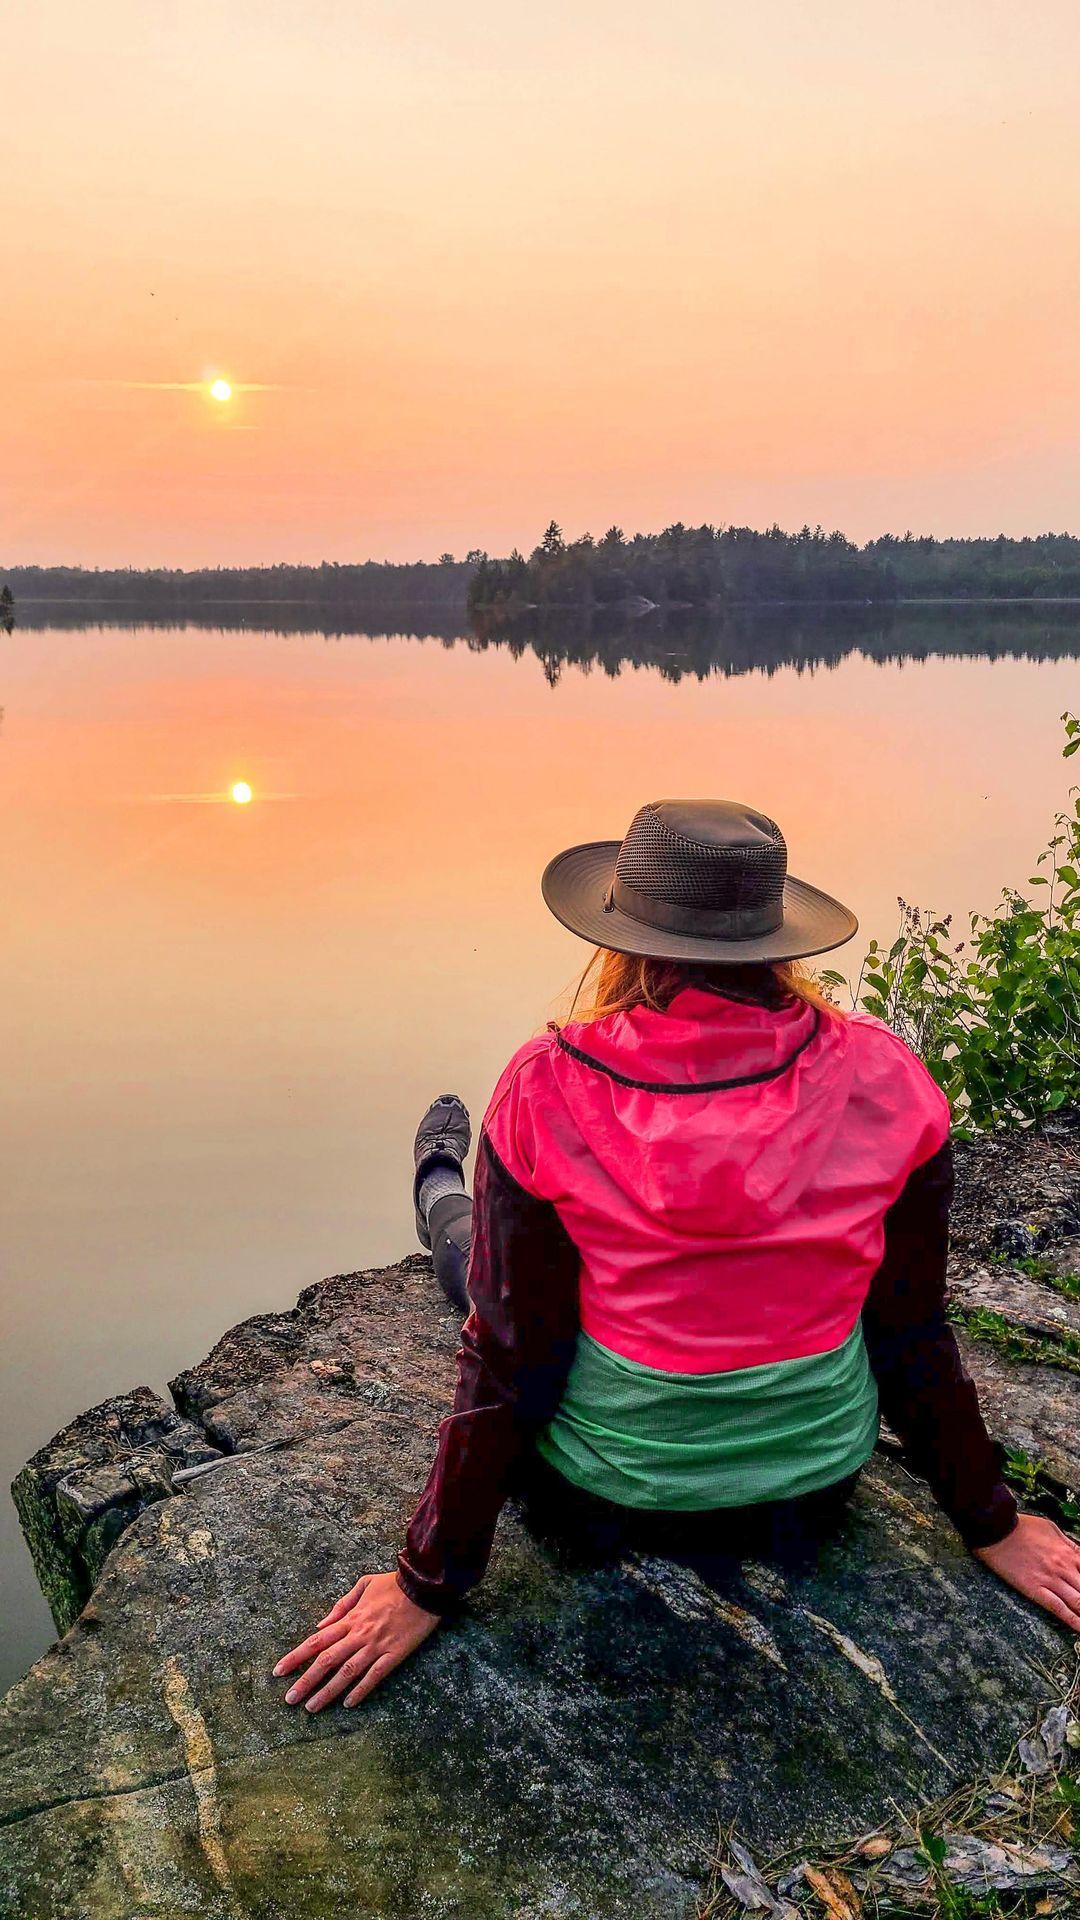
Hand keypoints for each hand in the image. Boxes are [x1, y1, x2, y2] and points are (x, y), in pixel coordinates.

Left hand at [272, 1572, 440, 1710]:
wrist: (424, 1587)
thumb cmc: (393, 1584)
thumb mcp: (364, 1585)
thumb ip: (341, 1606)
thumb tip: (321, 1625)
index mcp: (350, 1618)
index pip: (316, 1641)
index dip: (296, 1656)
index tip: (279, 1671)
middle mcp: (359, 1635)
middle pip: (327, 1660)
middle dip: (306, 1681)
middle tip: (289, 1699)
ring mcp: (376, 1646)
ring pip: (347, 1673)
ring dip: (327, 1691)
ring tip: (311, 1707)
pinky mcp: (394, 1654)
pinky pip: (374, 1676)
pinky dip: (361, 1690)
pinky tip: (348, 1704)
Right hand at [974, 1514, 1079, 1631]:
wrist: (997, 1529)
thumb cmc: (1022, 1526)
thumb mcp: (1051, 1528)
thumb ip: (1068, 1544)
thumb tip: (1078, 1553)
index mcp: (1069, 1552)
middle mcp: (1064, 1567)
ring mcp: (1050, 1580)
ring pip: (1078, 1602)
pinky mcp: (1035, 1589)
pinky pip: (1058, 1608)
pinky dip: (1072, 1621)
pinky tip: (1079, 1629)